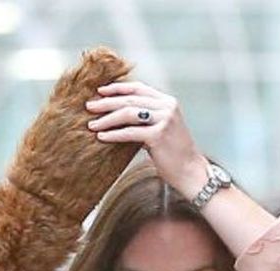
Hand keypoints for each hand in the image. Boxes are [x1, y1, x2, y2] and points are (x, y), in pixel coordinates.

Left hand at [85, 79, 207, 199]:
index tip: (100, 91)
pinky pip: (130, 132)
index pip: (138, 89)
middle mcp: (167, 107)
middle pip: (130, 100)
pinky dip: (113, 134)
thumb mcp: (161, 129)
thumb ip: (147, 118)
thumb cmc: (173, 154)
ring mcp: (164, 120)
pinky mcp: (158, 135)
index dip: (118, 88)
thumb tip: (120, 116)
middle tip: (89, 106)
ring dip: (107, 119)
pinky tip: (101, 137)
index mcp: (167, 102)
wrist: (190, 171)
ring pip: (128, 114)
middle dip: (107, 102)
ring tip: (92, 124)